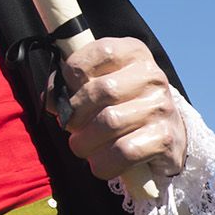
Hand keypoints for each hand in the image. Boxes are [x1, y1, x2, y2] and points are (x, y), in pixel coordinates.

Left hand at [56, 36, 185, 181]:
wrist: (164, 134)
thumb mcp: (97, 81)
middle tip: (70, 125)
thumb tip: (50, 99)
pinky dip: (104, 161)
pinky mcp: (164, 138)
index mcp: (133, 53)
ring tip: (80, 145)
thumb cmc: (120, 103)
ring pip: (110, 122)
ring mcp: (161, 107)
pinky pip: (125, 151)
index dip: (74, 72)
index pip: (102, 52)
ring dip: (85, 141)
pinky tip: (99, 162)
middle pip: (102, 90)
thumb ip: (71, 82)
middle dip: (76, 113)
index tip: (66, 91)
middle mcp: (152, 76)